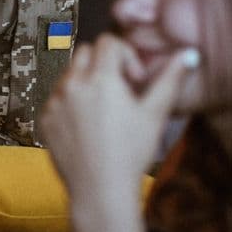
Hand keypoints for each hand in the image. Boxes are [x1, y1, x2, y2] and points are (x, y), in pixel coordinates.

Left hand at [41, 34, 191, 231]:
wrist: (100, 190)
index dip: (126, 55)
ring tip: (103, 111)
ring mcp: (54, 101)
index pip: (108, 41)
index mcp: (101, 79)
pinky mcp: (44, 118)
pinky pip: (56, 98)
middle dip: (103, 63)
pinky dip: (70, 103)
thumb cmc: (132, 153)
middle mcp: (72, 85)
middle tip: (119, 91)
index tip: (134, 81)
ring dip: (85, 82)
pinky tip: (86, 127)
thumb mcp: (156, 115)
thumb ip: (170, 79)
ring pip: (68, 74)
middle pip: (84, 52)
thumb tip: (188, 54)